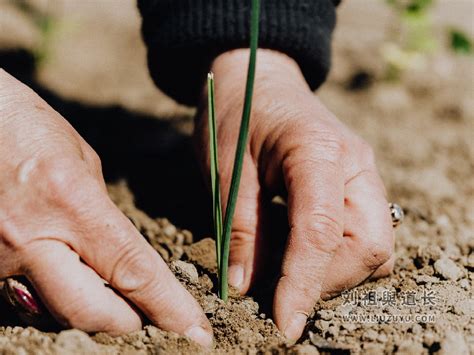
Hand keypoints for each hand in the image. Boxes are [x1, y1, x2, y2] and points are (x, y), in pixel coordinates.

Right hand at [0, 70, 211, 346]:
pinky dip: (52, 295)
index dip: (169, 307)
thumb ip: (100, 213)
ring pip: (55, 312)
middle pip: (92, 313)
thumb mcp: (80, 161)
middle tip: (151, 320)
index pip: (133, 271)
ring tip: (111, 297)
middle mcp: (30, 239)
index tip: (197, 333)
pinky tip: (64, 275)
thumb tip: (116, 253)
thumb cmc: (24, 125)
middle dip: (130, 324)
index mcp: (72, 202)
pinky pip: (24, 298)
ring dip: (90, 311)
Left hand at [196, 49, 393, 339]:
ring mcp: (363, 175)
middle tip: (278, 292)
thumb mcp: (226, 168)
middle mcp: (356, 165)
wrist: (256, 78)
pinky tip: (298, 253)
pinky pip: (363, 237)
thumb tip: (246, 287)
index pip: (323, 232)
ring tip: (285, 271)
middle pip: (368, 247)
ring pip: (373, 247)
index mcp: (319, 150)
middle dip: (326, 281)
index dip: (305, 284)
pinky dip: (335, 258)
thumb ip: (241, 227)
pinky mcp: (357, 186)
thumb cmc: (235, 113)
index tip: (285, 324)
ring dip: (332, 273)